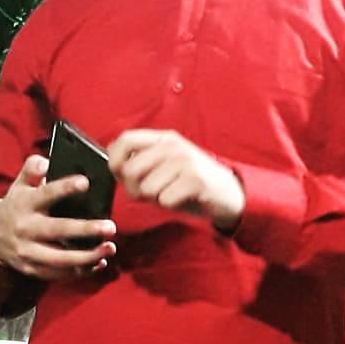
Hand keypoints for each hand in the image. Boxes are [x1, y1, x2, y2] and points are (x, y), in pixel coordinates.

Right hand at [0, 155, 116, 279]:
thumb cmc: (16, 205)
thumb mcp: (20, 183)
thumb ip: (32, 169)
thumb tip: (45, 163)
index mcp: (25, 203)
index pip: (46, 194)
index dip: (65, 188)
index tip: (85, 182)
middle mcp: (26, 228)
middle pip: (58, 230)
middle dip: (86, 230)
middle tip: (110, 228)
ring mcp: (28, 251)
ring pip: (60, 259)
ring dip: (87, 257)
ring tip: (110, 248)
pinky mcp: (32, 268)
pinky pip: (58, 274)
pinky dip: (80, 271)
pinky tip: (99, 262)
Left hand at [107, 129, 244, 231]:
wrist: (229, 193)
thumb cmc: (190, 182)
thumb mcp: (165, 165)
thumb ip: (141, 162)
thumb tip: (115, 166)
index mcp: (163, 139)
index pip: (125, 140)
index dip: (115, 161)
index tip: (121, 175)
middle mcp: (173, 145)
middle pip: (131, 169)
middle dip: (134, 189)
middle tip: (150, 194)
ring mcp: (185, 160)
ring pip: (146, 188)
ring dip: (155, 199)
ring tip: (171, 193)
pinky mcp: (195, 179)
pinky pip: (164, 199)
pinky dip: (170, 205)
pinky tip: (182, 198)